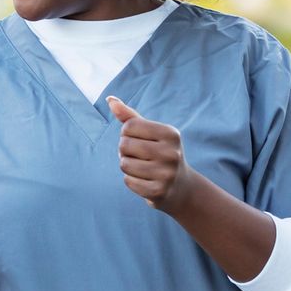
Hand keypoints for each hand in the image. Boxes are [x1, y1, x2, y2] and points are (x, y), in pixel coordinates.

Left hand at [108, 96, 198, 213]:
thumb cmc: (160, 153)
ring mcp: (167, 173)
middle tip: (139, 156)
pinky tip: (144, 180)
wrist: (180, 187)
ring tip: (141, 168)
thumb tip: (110, 99)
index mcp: (170, 133)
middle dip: (125, 150)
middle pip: (124, 144)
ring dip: (127, 166)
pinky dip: (131, 180)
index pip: (129, 126)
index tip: (139, 140)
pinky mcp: (159, 191)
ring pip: (124, 164)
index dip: (126, 133)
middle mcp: (172, 152)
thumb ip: (130, 116)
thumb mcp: (150, 133)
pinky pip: (128, 181)